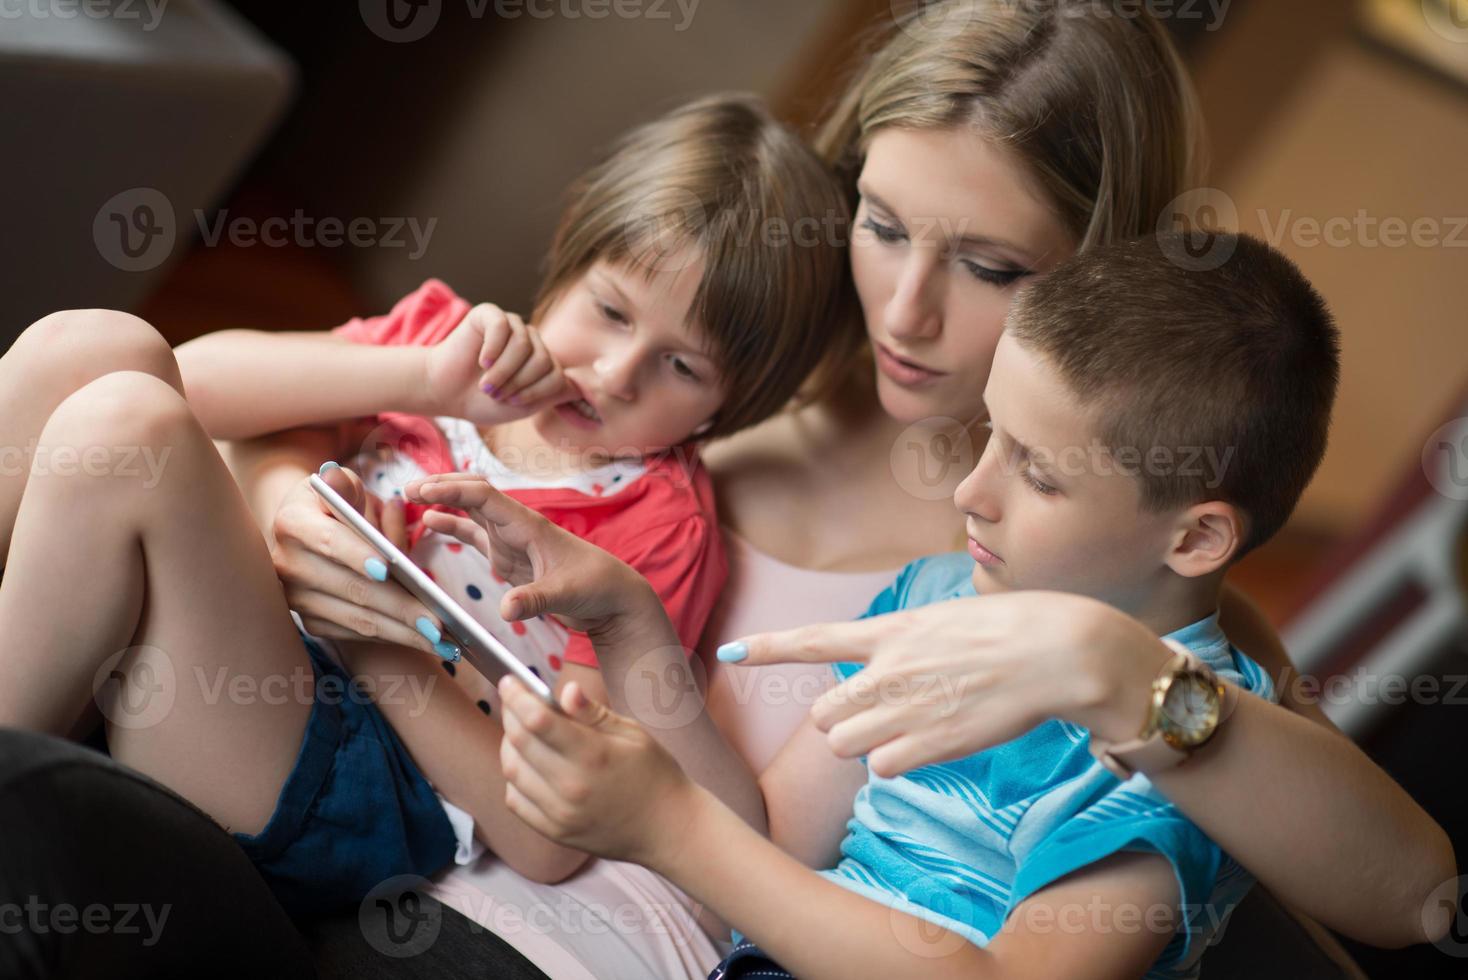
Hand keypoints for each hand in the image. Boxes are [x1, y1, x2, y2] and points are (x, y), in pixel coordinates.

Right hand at [270, 464, 450, 655]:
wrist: (306, 529)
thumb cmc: (336, 503)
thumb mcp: (341, 485)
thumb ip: (350, 485)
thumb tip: (362, 492)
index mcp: (293, 523)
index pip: (330, 540)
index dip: (358, 554)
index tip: (389, 568)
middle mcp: (287, 564)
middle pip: (352, 589)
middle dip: (400, 607)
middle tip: (440, 621)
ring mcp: (297, 598)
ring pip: (358, 619)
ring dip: (403, 632)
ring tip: (442, 639)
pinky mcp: (310, 621)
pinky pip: (357, 634)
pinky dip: (393, 638)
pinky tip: (425, 640)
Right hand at [403, 473, 658, 636]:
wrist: (613, 596)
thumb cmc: (596, 587)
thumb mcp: (566, 594)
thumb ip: (536, 599)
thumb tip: (505, 609)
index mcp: (530, 526)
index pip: (485, 497)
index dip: (452, 491)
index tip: (421, 490)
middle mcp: (517, 526)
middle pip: (474, 494)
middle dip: (441, 487)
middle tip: (405, 488)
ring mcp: (511, 540)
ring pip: (472, 510)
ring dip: (443, 500)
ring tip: (408, 496)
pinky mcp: (509, 557)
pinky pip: (475, 534)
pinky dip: (453, 526)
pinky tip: (430, 521)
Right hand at [423, 303, 568, 423]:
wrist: (445, 392)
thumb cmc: (482, 400)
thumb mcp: (524, 405)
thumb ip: (552, 395)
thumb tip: (580, 388)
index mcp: (541, 360)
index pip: (557, 376)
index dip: (534, 393)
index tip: (511, 403)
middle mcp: (530, 340)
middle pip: (543, 360)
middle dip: (519, 383)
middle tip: (494, 393)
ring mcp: (511, 325)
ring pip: (524, 345)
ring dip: (503, 371)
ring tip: (486, 383)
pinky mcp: (490, 315)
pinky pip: (503, 327)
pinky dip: (492, 349)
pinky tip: (480, 361)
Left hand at [497, 675, 699, 868]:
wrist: (669, 829)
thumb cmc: (655, 774)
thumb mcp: (633, 734)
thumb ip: (593, 713)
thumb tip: (565, 690)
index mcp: (594, 755)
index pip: (538, 720)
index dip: (517, 697)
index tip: (509, 681)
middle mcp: (571, 787)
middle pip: (519, 742)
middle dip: (509, 713)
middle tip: (513, 699)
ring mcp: (560, 814)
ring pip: (512, 771)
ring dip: (509, 744)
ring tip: (520, 729)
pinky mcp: (555, 832)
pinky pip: (516, 801)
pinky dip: (513, 777)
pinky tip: (527, 764)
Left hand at [726, 592, 1168, 776]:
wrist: (1056, 651)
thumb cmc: (1013, 629)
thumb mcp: (945, 618)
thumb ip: (906, 642)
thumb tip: (888, 664)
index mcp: (891, 631)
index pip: (814, 639)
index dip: (768, 648)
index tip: (730, 652)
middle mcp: (888, 670)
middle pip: (824, 717)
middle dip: (842, 723)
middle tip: (883, 715)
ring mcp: (907, 708)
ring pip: (847, 747)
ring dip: (867, 746)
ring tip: (911, 729)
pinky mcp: (931, 743)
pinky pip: (884, 769)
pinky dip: (898, 764)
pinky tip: (931, 745)